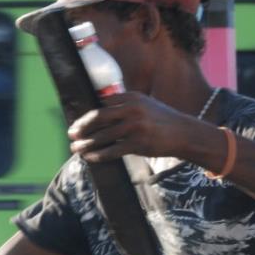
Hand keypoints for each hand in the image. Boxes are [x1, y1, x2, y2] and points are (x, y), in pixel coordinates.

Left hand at [68, 92, 193, 161]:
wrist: (183, 133)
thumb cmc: (161, 119)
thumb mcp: (144, 104)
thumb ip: (124, 105)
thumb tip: (99, 111)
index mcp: (131, 97)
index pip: (101, 104)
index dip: (87, 115)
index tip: (78, 122)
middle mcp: (132, 110)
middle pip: (98, 117)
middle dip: (81, 127)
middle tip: (71, 134)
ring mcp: (135, 127)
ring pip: (102, 136)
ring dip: (85, 144)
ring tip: (75, 148)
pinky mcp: (138, 144)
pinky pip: (112, 150)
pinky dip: (98, 155)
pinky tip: (89, 157)